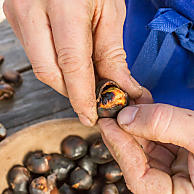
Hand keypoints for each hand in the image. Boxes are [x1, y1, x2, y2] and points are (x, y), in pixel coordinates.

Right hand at [3, 0, 141, 125]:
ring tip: (83, 81)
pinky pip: (36, 55)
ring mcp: (19, 14)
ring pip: (41, 67)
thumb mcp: (110, 12)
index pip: (71, 65)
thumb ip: (111, 53)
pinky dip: (55, 67)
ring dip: (64, 80)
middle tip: (90, 99)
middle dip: (71, 92)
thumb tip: (118, 85)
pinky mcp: (17, 19)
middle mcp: (32, 9)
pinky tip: (69, 65)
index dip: (81, 97)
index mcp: (63, 4)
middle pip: (49, 72)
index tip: (89, 115)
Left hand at [99, 103, 193, 193]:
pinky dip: (149, 121)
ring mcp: (177, 169)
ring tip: (127, 104)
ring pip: (146, 146)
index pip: (137, 176)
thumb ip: (164, 125)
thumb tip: (126, 117)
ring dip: (135, 122)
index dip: (119, 146)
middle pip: (138, 159)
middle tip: (112, 111)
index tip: (107, 123)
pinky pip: (158, 138)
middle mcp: (175, 184)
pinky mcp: (180, 154)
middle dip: (124, 131)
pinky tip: (142, 106)